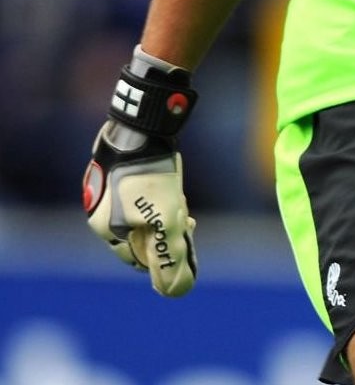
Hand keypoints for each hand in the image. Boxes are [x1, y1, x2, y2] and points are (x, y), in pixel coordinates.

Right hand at [82, 52, 197, 295]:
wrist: (143, 126)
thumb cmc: (151, 175)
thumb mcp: (167, 221)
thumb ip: (170, 258)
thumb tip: (176, 291)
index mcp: (105, 228)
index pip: (138, 259)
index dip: (165, 258)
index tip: (188, 246)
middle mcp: (99, 209)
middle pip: (138, 235)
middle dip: (165, 235)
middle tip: (190, 226)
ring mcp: (106, 186)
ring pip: (140, 212)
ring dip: (163, 214)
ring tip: (183, 205)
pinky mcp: (116, 166)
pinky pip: (138, 191)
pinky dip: (157, 195)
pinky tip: (172, 184)